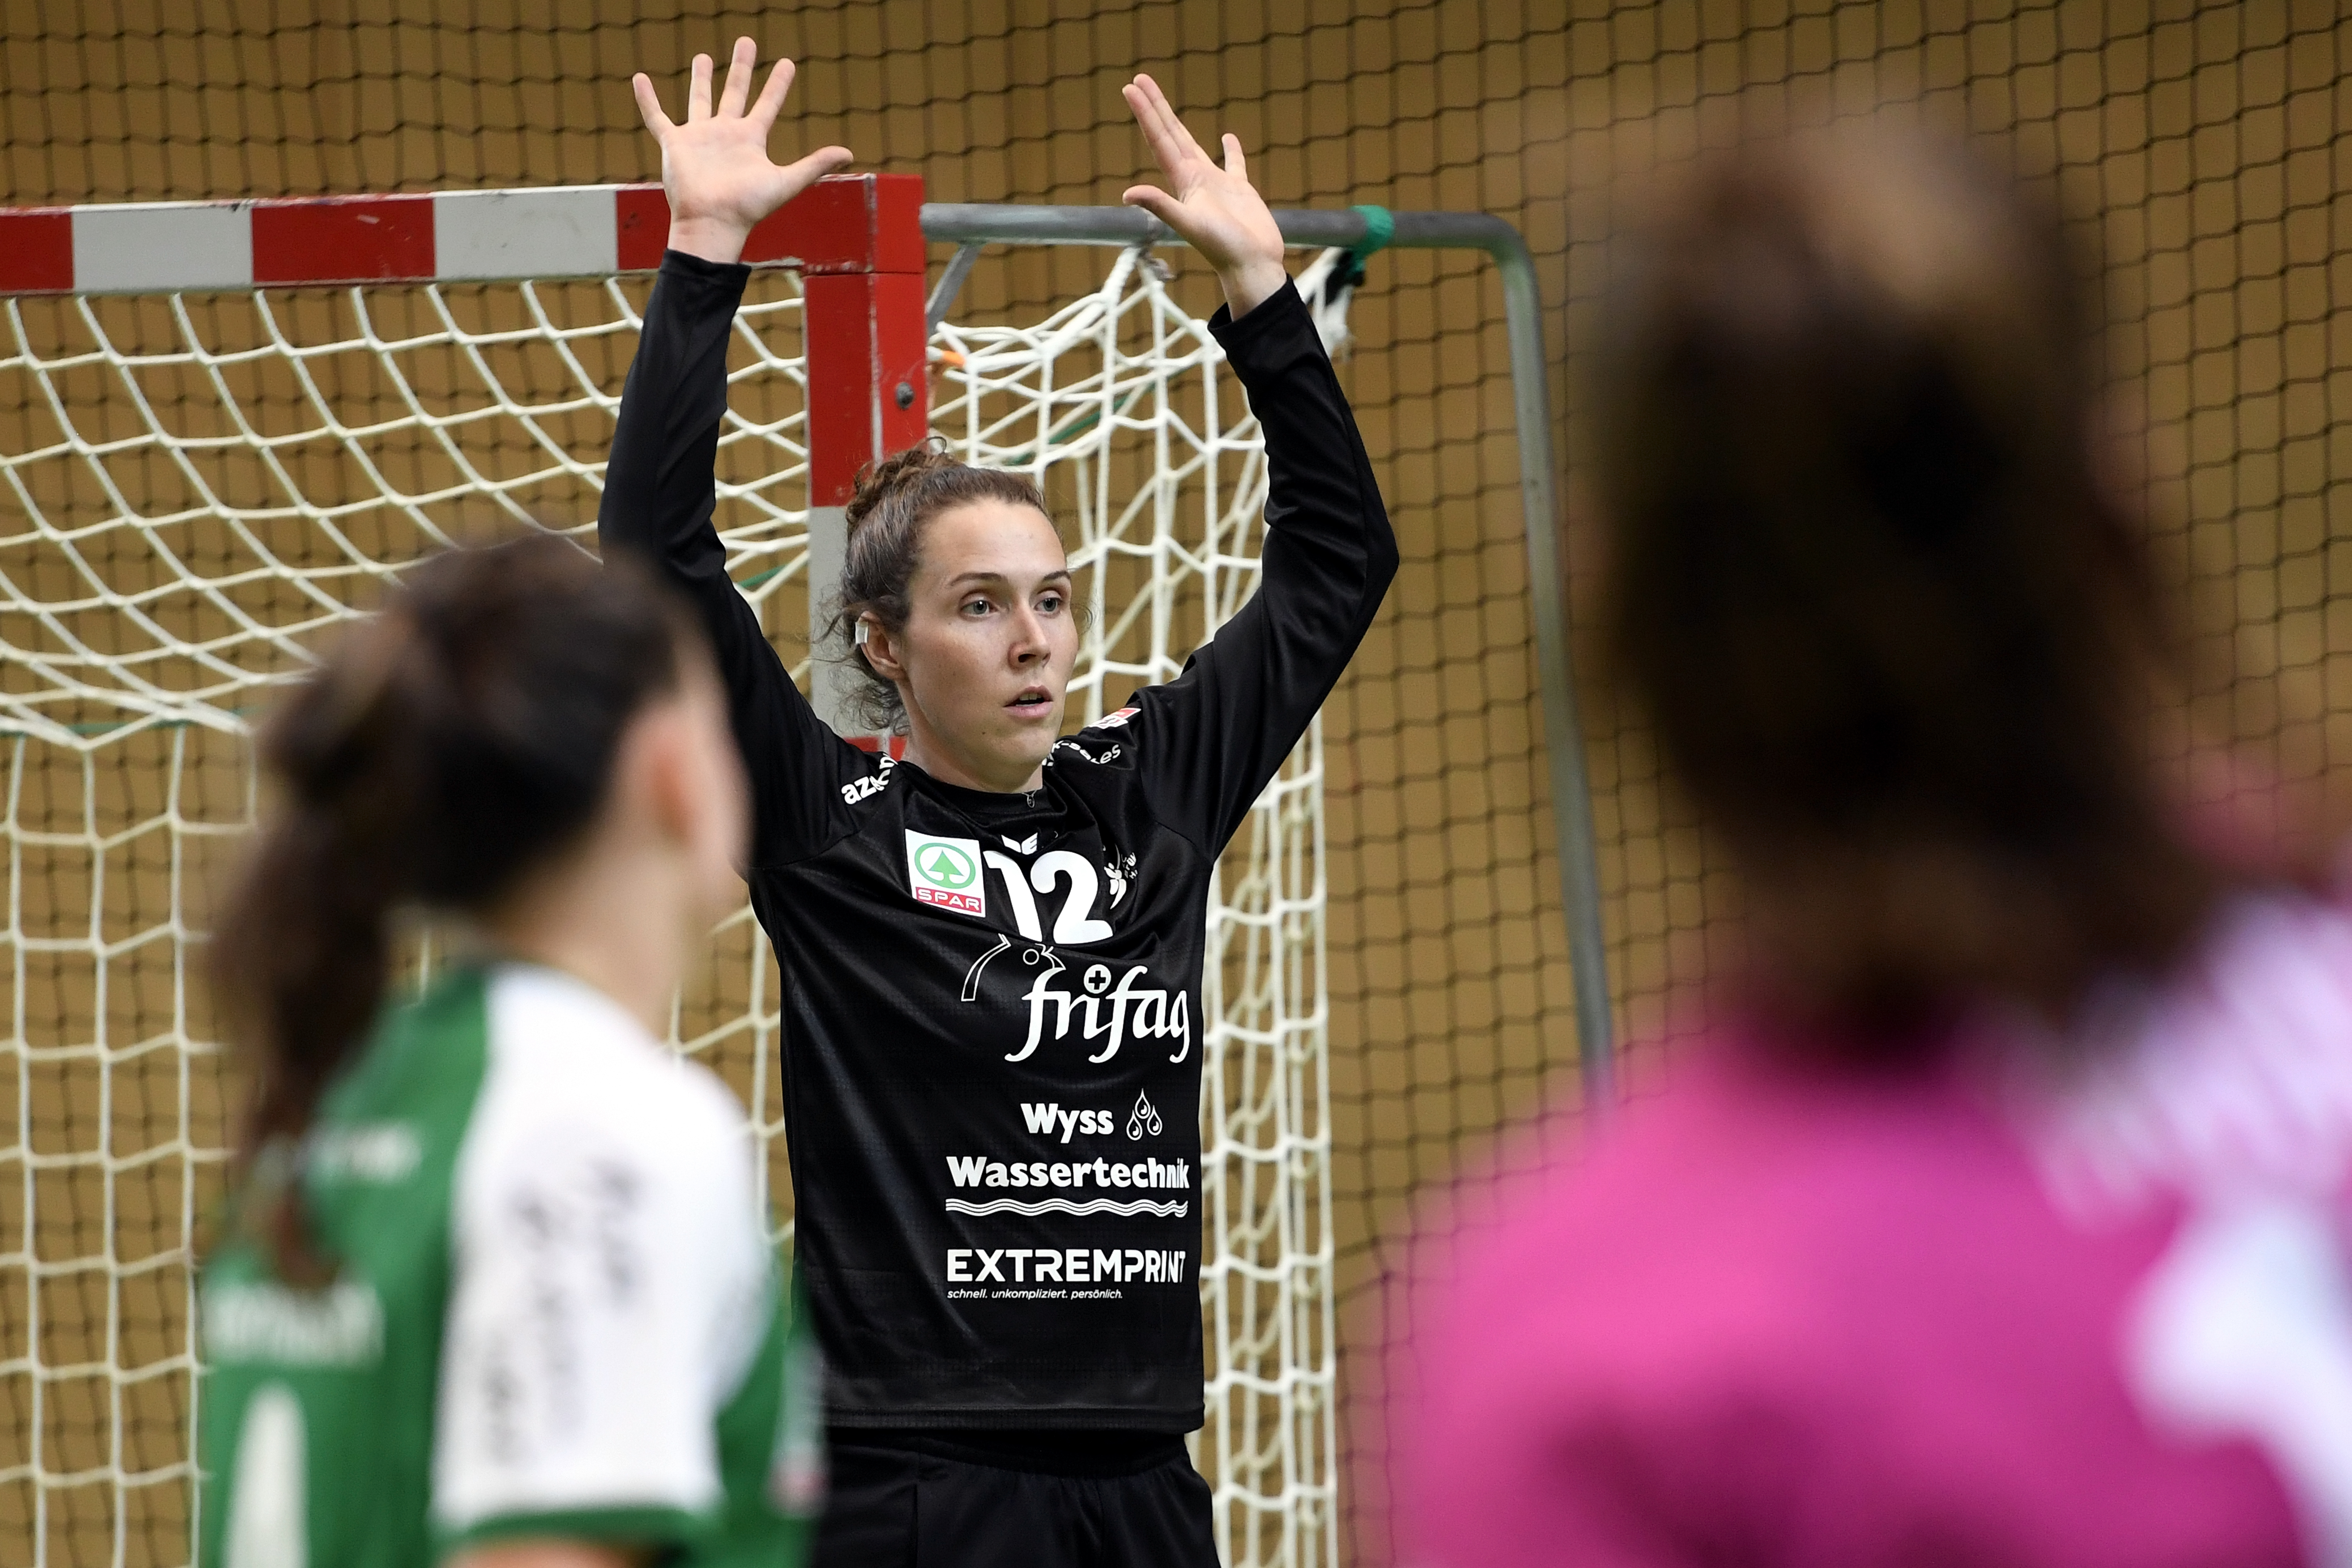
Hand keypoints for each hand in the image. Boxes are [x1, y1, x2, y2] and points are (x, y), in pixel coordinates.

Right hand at [632, 39, 852, 264]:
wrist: (712, 223)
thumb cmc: (747, 207)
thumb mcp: (785, 182)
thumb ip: (815, 166)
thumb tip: (849, 152)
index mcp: (750, 140)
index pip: (768, 104)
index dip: (778, 84)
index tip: (787, 63)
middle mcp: (725, 134)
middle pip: (734, 92)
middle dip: (741, 67)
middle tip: (746, 42)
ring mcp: (699, 138)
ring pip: (699, 99)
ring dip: (700, 78)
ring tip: (702, 55)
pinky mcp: (674, 144)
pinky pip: (657, 118)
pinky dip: (647, 100)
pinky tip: (639, 79)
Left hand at [1120, 74, 1287, 317]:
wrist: (1252, 267)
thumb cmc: (1223, 248)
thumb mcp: (1190, 224)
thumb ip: (1161, 205)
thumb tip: (1128, 193)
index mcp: (1183, 182)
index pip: (1159, 141)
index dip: (1146, 114)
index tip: (1131, 88)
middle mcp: (1195, 180)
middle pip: (1170, 136)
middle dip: (1155, 108)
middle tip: (1139, 80)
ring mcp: (1216, 185)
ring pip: (1194, 145)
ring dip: (1178, 123)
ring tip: (1167, 104)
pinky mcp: (1240, 190)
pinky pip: (1234, 164)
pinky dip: (1231, 150)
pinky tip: (1227, 136)